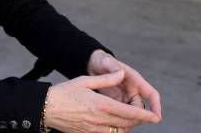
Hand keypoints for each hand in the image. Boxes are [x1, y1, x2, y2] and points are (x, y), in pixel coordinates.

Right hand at [43, 70, 159, 132]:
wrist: (46, 108)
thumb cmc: (64, 92)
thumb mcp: (85, 81)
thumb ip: (106, 79)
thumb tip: (121, 74)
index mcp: (101, 105)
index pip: (129, 113)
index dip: (144, 115)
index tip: (155, 117)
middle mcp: (99, 119)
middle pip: (126, 124)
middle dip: (138, 121)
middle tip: (144, 116)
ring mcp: (94, 129)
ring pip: (118, 132)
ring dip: (127, 126)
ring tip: (130, 119)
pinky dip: (116, 130)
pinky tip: (115, 124)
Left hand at [86, 50, 161, 121]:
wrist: (94, 65)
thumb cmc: (102, 62)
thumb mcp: (106, 62)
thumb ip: (112, 66)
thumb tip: (121, 72)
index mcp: (135, 80)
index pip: (151, 94)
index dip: (156, 106)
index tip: (157, 118)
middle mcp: (133, 91)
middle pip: (141, 109)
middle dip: (138, 117)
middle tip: (127, 125)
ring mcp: (126, 99)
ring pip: (132, 114)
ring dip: (128, 120)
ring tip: (117, 125)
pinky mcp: (118, 104)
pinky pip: (123, 115)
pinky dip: (120, 120)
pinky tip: (111, 124)